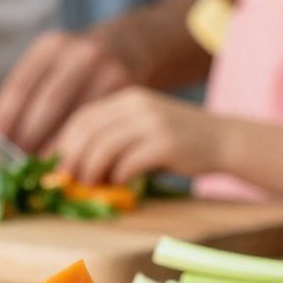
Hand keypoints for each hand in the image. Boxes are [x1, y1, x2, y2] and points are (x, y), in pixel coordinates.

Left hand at [0, 28, 137, 154]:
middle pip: (49, 103)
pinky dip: (83, 145)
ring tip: (43, 166)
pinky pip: (101, 124)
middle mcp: (80, 54)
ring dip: (57, 146)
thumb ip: (31, 89)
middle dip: (31, 137)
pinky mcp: (128, 89)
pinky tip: (73, 158)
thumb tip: (0, 133)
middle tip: (20, 162)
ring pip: (77, 118)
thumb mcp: (54, 61)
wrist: (132, 43)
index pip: (21, 86)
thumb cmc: (80, 64)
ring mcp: (107, 70)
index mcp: (52, 46)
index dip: (6, 118)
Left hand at [49, 89, 225, 185]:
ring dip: (92, 170)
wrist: (224, 140)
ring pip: (104, 146)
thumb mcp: (143, 128)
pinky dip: (119, 175)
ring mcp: (153, 122)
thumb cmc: (177, 142)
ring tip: (93, 184)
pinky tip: (122, 181)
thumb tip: (73, 164)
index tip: (58, 165)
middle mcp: (138, 105)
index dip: (65, 142)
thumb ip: (113, 138)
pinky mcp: (166, 143)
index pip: (84, 117)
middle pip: (89, 131)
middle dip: (74, 158)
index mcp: (128, 98)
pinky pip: (129, 161)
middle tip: (70, 180)